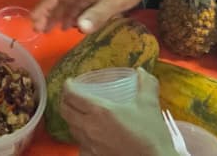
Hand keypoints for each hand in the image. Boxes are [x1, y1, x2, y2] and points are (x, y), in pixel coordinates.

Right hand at [32, 0, 167, 33]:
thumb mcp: (116, 2)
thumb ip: (97, 15)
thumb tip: (79, 29)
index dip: (44, 7)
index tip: (35, 22)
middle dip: (47, 12)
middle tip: (38, 29)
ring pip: (66, 0)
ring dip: (57, 14)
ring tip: (48, 30)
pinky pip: (76, 2)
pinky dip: (70, 13)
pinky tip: (68, 25)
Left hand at [61, 68, 177, 155]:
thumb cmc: (151, 135)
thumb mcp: (149, 104)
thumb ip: (146, 84)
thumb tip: (141, 71)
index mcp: (100, 111)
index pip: (71, 95)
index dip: (67, 86)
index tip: (70, 82)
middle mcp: (90, 128)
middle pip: (65, 111)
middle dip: (65, 101)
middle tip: (71, 96)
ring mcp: (91, 144)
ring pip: (71, 129)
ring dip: (72, 119)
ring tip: (79, 114)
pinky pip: (80, 145)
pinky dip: (80, 138)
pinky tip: (89, 135)